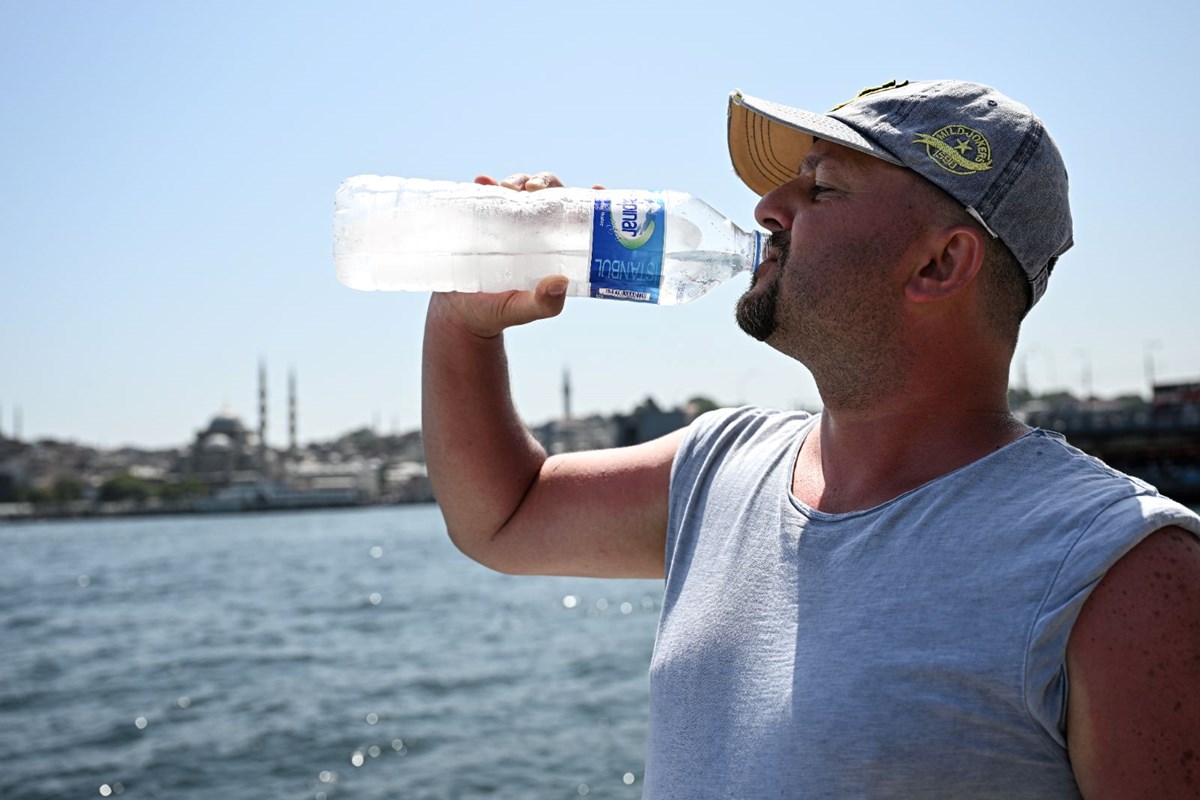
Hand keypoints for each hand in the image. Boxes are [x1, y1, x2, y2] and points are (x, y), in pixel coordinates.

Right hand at [429, 171, 601, 339]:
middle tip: (535, 189)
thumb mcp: (523, 310)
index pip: (577, 219)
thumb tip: (560, 282)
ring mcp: (508, 223)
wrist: (460, 313)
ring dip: (519, 180)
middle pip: (548, 196)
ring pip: (520, 190)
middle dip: (546, 184)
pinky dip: (485, 185)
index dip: (590, 201)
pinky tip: (482, 180)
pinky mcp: (483, 220)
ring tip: (509, 187)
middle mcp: (534, 231)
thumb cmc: (498, 312)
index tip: (597, 189)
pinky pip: (486, 196)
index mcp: (554, 249)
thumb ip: (544, 303)